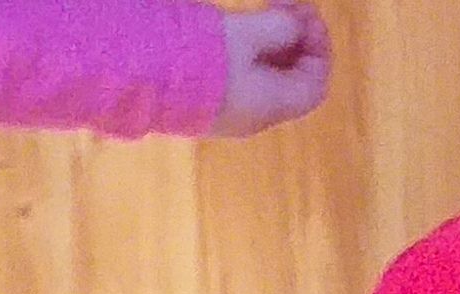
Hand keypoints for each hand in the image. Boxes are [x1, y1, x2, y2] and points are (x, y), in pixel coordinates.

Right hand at [212, 0, 330, 136]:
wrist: (142, 81)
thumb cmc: (201, 58)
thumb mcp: (246, 34)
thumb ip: (278, 29)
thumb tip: (293, 27)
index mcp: (272, 106)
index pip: (314, 84)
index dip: (317, 49)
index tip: (306, 15)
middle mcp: (255, 117)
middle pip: (290, 83)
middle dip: (294, 44)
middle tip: (284, 7)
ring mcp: (228, 114)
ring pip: (265, 81)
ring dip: (270, 47)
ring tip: (261, 13)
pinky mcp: (205, 105)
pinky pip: (241, 82)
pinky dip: (249, 57)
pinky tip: (238, 34)